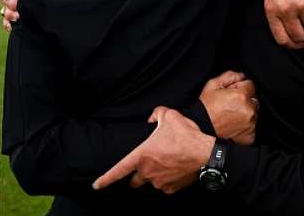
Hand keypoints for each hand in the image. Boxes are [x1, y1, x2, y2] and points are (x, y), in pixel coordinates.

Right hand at [1, 0, 30, 30]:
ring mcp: (14, 9)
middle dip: (11, 2)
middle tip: (19, 5)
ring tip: (19, 16)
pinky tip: (13, 25)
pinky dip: (8, 24)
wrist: (55, 9)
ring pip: (5, 11)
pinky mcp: (15, 21)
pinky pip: (6, 23)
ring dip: (10, 14)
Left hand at [92, 107, 212, 192]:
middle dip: (136, 175)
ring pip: (151, 182)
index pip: (118, 170)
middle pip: (134, 180)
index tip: (96, 185)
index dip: (105, 179)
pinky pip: (165, 186)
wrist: (207, 154)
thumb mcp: (168, 115)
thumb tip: (152, 118)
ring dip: (155, 174)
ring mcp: (160, 183)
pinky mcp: (172, 189)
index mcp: (142, 156)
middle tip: (146, 164)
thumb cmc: (186, 136)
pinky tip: (175, 168)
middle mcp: (148, 172)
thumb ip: (155, 114)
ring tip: (168, 161)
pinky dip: (167, 179)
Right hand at [199, 71, 256, 144]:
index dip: (240, 87)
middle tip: (231, 104)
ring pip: (254, 112)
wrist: (201, 126)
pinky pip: (253, 126)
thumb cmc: (206, 107)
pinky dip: (246, 124)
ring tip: (231, 114)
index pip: (251, 85)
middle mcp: (248, 109)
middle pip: (253, 99)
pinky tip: (234, 123)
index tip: (233, 92)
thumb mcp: (213, 85)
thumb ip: (229, 76)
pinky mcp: (249, 134)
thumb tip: (241, 75)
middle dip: (245, 99)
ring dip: (246, 111)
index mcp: (241, 96)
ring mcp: (250, 123)